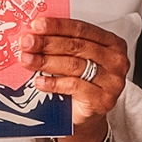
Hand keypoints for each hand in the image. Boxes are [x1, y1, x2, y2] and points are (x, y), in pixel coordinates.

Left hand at [16, 17, 128, 141]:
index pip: (82, 29)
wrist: (85, 116)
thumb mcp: (74, 59)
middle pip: (77, 46)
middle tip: (26, 42)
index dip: (57, 26)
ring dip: (46, 61)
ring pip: (74, 65)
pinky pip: (74, 86)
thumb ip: (62, 44)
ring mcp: (112, 81)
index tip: (36, 25)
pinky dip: (54, 83)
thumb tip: (33, 34)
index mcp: (111, 43)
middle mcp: (116, 60)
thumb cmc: (79, 83)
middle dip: (47, 43)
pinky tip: (39, 81)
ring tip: (26, 60)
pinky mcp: (103, 99)